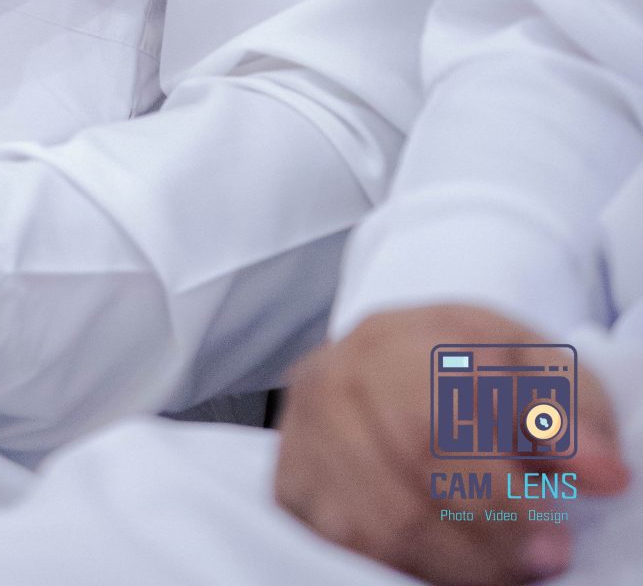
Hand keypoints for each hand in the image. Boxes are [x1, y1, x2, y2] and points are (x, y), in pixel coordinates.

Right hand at [275, 305, 629, 583]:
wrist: (392, 368)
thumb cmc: (469, 371)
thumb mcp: (531, 368)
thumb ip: (572, 412)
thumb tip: (607, 473)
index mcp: (397, 336)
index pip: (436, 415)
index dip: (498, 489)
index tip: (557, 535)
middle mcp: (336, 376)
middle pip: (405, 473)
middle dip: (486, 535)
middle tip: (543, 559)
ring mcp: (304, 430)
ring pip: (374, 521)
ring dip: (452, 563)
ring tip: (504, 573)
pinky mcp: (291, 481)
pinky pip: (340, 545)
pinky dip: (401, 568)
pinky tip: (444, 568)